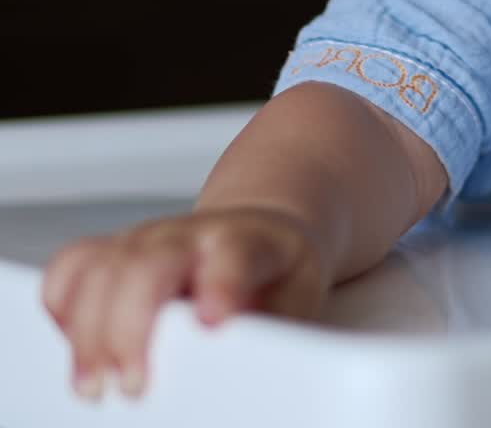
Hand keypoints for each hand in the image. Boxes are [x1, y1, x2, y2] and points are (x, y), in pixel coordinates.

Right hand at [42, 206, 328, 399]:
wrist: (267, 232)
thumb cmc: (278, 274)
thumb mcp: (298, 299)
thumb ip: (274, 330)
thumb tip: (248, 373)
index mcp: (249, 241)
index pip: (235, 255)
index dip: (222, 284)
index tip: (211, 321)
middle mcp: (191, 235)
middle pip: (150, 264)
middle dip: (131, 328)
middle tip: (135, 388)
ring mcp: (149, 239)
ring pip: (103, 267)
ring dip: (88, 331)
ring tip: (95, 385)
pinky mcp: (117, 252)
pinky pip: (75, 265)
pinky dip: (62, 304)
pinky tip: (74, 344)